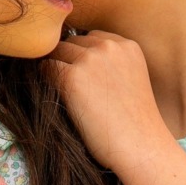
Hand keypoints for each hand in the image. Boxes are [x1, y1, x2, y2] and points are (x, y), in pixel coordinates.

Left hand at [50, 31, 170, 172]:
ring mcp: (90, 60)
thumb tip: (74, 59)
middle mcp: (109, 47)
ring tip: (61, 92)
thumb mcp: (131, 80)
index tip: (84, 76)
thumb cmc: (135, 124)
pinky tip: (55, 96)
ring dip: (56, 69)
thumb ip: (111, 64)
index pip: (92, 38)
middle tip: (70, 86)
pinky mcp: (72, 77)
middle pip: (73, 42)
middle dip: (68, 60)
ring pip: (57, 52)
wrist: (140, 146)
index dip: (83, 55)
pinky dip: (45, 80)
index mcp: (127, 46)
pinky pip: (46, 69)